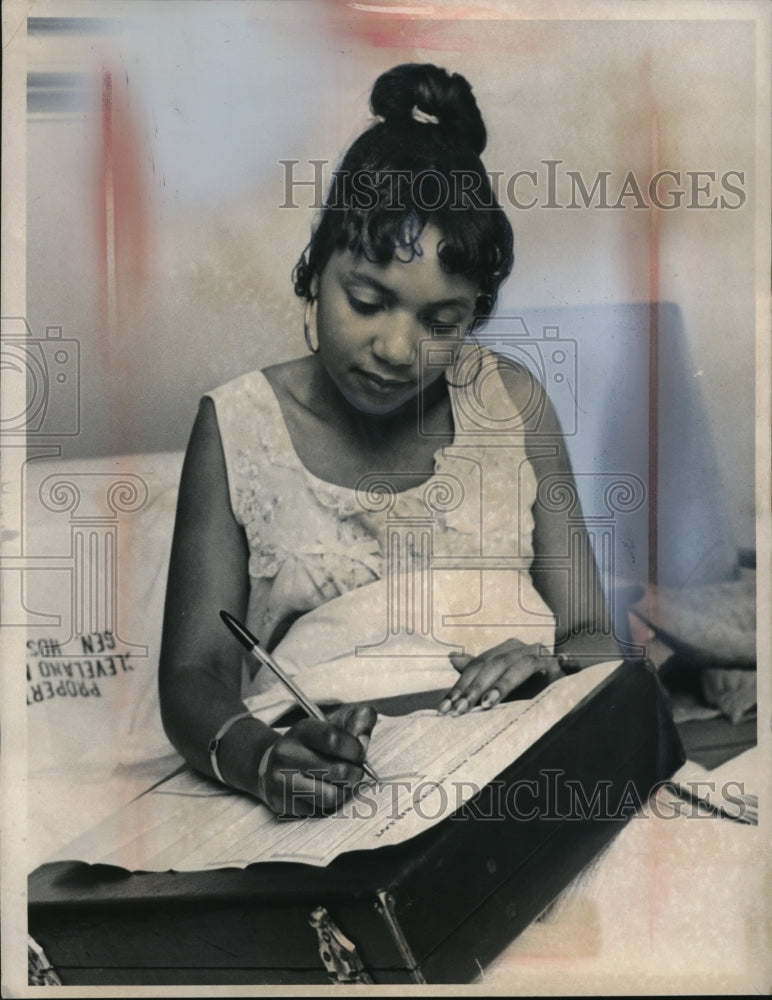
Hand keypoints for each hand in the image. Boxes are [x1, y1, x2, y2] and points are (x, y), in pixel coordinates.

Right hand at [258, 705, 376, 816]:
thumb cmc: (311, 746)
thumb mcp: (331, 725)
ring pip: (331, 795)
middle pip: (337, 770)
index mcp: (301, 730)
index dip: (355, 749)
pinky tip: (323, 792)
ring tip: (342, 783)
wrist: (271, 766)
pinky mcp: (283, 803)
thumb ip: (357, 721)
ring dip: (344, 791)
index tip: (361, 754)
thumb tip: (365, 738)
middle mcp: (287, 754)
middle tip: (355, 772)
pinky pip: (319, 810)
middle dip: (355, 773)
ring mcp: (281, 780)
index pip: (333, 739)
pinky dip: (328, 803)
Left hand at [439, 639, 562, 714]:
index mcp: (504, 651)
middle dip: (470, 689)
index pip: (475, 666)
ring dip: (492, 685)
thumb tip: (452, 657)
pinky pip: (529, 667)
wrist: (568, 700)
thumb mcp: (500, 690)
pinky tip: (496, 698)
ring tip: (480, 705)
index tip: (444, 708)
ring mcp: (535, 653)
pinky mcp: (551, 662)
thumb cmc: (531, 695)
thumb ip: (478, 675)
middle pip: (487, 664)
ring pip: (506, 664)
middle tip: (457, 711)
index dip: (459, 686)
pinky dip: (510, 682)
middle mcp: (518, 648)